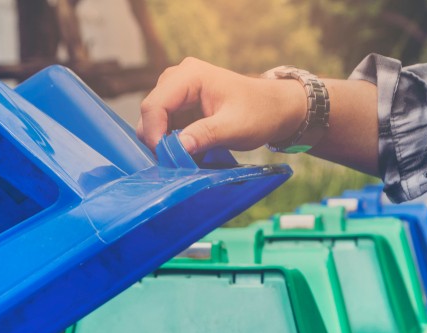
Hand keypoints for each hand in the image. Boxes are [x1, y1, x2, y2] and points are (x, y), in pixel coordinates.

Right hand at [136, 57, 306, 154]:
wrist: (275, 109)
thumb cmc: (260, 113)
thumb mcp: (234, 127)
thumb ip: (205, 135)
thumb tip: (178, 148)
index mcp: (190, 75)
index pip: (155, 104)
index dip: (154, 133)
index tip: (165, 158)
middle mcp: (178, 78)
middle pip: (150, 111)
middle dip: (157, 139)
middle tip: (174, 163)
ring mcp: (178, 91)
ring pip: (155, 120)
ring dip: (164, 142)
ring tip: (183, 160)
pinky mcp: (181, 105)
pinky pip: (165, 125)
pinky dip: (172, 142)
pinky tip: (188, 154)